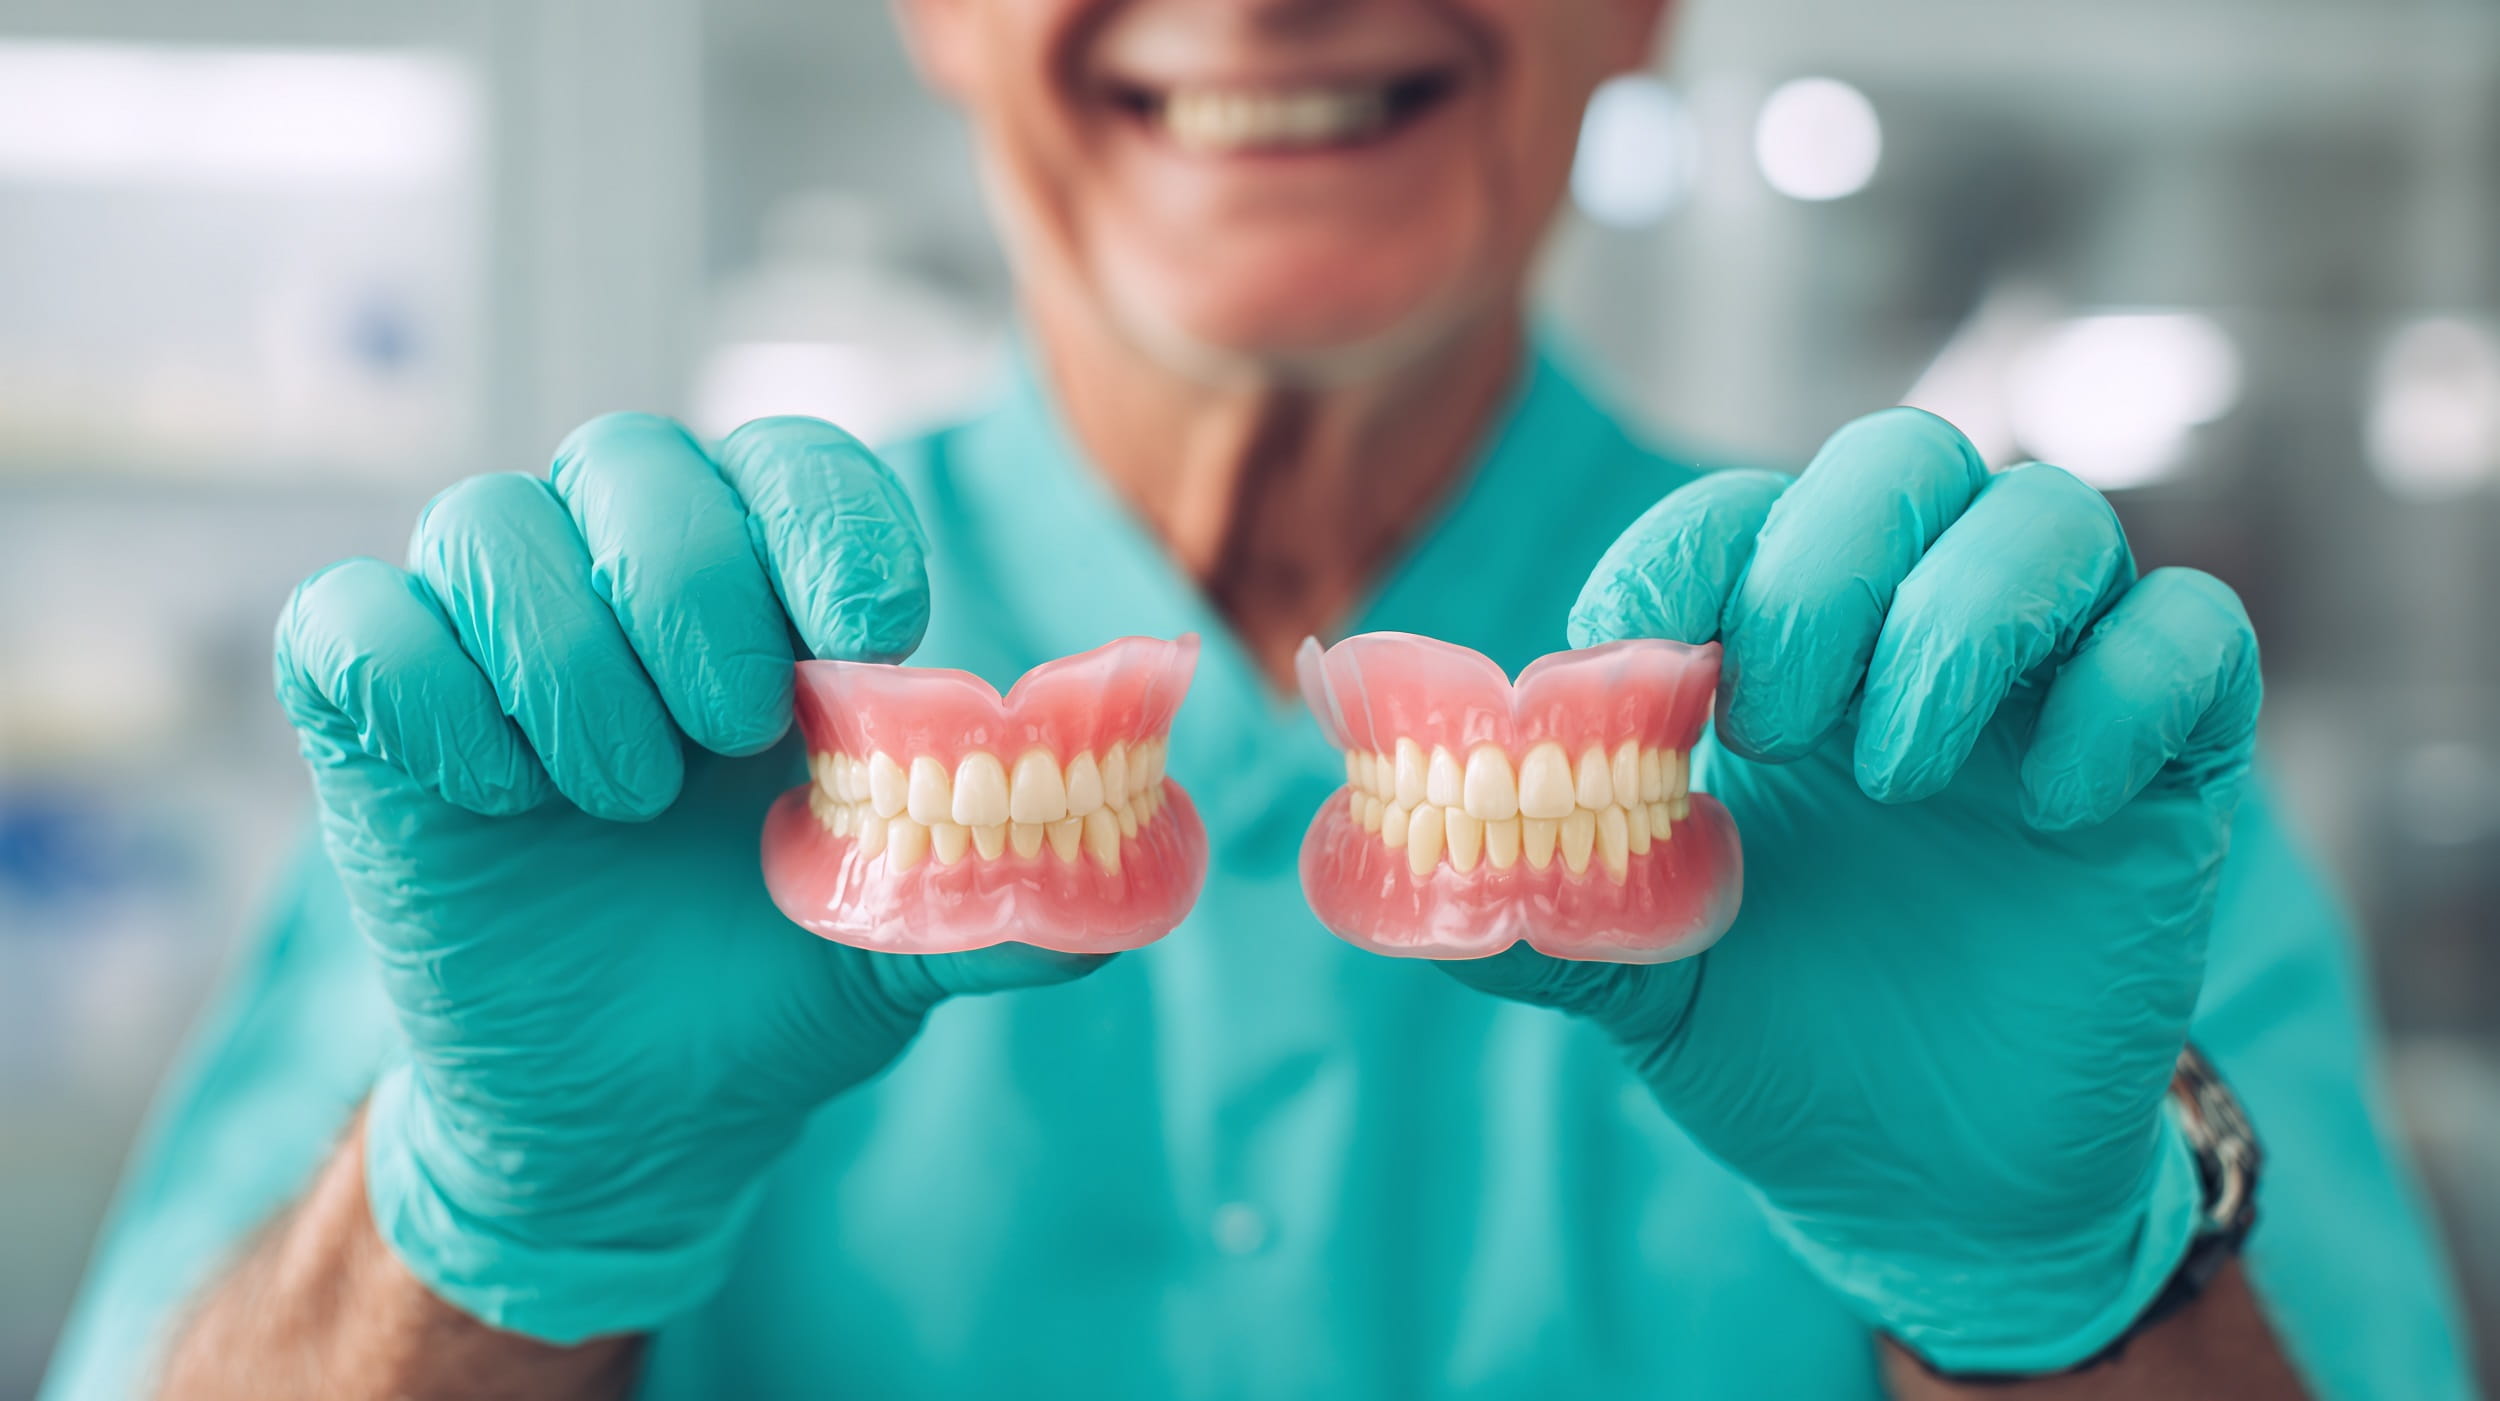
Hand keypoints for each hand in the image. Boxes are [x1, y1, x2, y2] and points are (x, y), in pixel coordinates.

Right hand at [274, 414, 1104, 1343]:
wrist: (635, 1113)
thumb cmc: (778, 982)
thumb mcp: (917, 936)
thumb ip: (1022, 875)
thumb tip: (1152, 843)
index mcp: (767, 595)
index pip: (791, 461)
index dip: (829, 521)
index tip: (870, 637)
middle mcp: (620, 580)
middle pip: (630, 458)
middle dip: (692, 586)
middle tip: (732, 731)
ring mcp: (488, 636)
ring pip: (486, 521)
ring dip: (566, 659)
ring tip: (622, 796)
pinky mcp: (370, 711)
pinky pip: (353, 623)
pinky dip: (430, 698)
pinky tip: (504, 800)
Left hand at [1449, 409, 2260, 1373]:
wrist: (1922, 1182)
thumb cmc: (1772, 1041)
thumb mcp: (1629, 970)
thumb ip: (1518, 889)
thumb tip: (1365, 830)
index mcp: (1782, 658)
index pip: (1745, 513)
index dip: (1685, 556)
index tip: (1621, 660)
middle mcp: (1917, 641)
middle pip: (1909, 461)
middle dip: (1828, 562)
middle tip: (1772, 718)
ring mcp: (2048, 693)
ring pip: (2055, 519)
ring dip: (1959, 619)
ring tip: (1885, 770)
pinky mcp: (2168, 770)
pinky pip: (2196, 639)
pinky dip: (2121, 691)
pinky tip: (2039, 811)